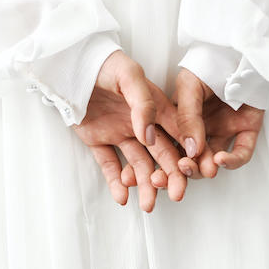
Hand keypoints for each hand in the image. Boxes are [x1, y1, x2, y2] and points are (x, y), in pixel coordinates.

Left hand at [73, 50, 187, 210]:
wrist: (71, 65)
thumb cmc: (105, 64)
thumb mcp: (129, 76)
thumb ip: (143, 104)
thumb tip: (150, 137)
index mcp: (156, 107)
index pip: (178, 134)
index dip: (189, 152)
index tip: (197, 170)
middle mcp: (142, 124)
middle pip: (162, 155)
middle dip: (171, 176)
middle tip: (177, 195)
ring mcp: (120, 133)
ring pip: (138, 165)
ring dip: (145, 185)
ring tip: (148, 205)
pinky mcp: (98, 140)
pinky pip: (109, 164)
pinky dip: (116, 181)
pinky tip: (122, 197)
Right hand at [155, 67, 264, 183]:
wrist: (241, 52)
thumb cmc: (211, 63)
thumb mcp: (189, 86)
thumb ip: (187, 117)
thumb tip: (189, 149)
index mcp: (182, 119)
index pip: (169, 147)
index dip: (161, 163)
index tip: (154, 176)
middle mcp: (202, 129)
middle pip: (190, 159)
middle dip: (184, 171)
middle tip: (179, 173)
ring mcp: (224, 131)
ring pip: (213, 160)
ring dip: (206, 168)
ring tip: (202, 168)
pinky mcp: (246, 132)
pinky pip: (241, 153)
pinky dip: (232, 160)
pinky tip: (221, 159)